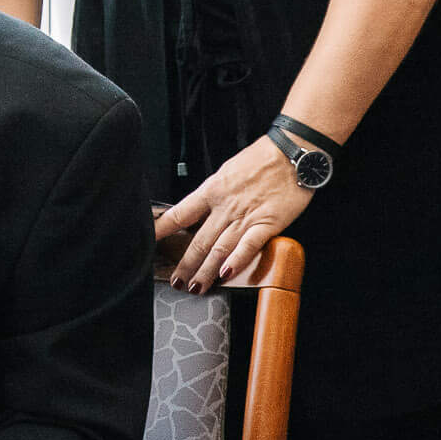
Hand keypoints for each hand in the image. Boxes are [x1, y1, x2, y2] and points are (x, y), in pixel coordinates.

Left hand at [160, 136, 312, 293]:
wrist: (292, 152)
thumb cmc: (262, 159)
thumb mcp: (228, 172)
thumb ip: (215, 193)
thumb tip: (202, 210)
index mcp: (212, 190)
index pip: (179, 214)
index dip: (161, 231)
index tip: (147, 243)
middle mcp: (224, 206)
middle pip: (199, 240)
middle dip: (185, 264)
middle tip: (176, 281)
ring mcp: (245, 216)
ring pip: (219, 249)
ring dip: (206, 271)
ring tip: (197, 287)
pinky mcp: (268, 223)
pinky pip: (249, 245)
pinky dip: (236, 260)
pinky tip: (226, 273)